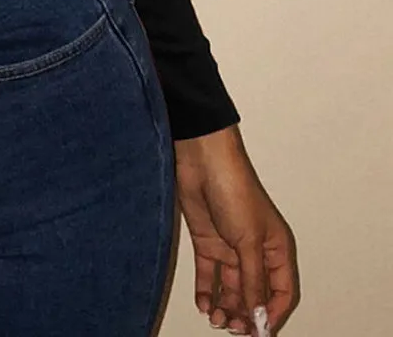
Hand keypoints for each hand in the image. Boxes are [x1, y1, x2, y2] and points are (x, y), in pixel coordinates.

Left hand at [174, 124, 298, 333]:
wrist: (201, 161)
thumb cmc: (234, 190)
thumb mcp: (248, 241)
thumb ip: (253, 280)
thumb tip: (258, 316)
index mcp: (276, 249)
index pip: (280, 292)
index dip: (270, 313)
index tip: (257, 331)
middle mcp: (254, 251)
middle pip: (254, 294)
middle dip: (244, 314)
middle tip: (231, 327)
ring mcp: (229, 247)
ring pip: (231, 288)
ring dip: (224, 306)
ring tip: (214, 318)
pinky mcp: (207, 241)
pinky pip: (209, 274)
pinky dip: (206, 290)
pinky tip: (202, 303)